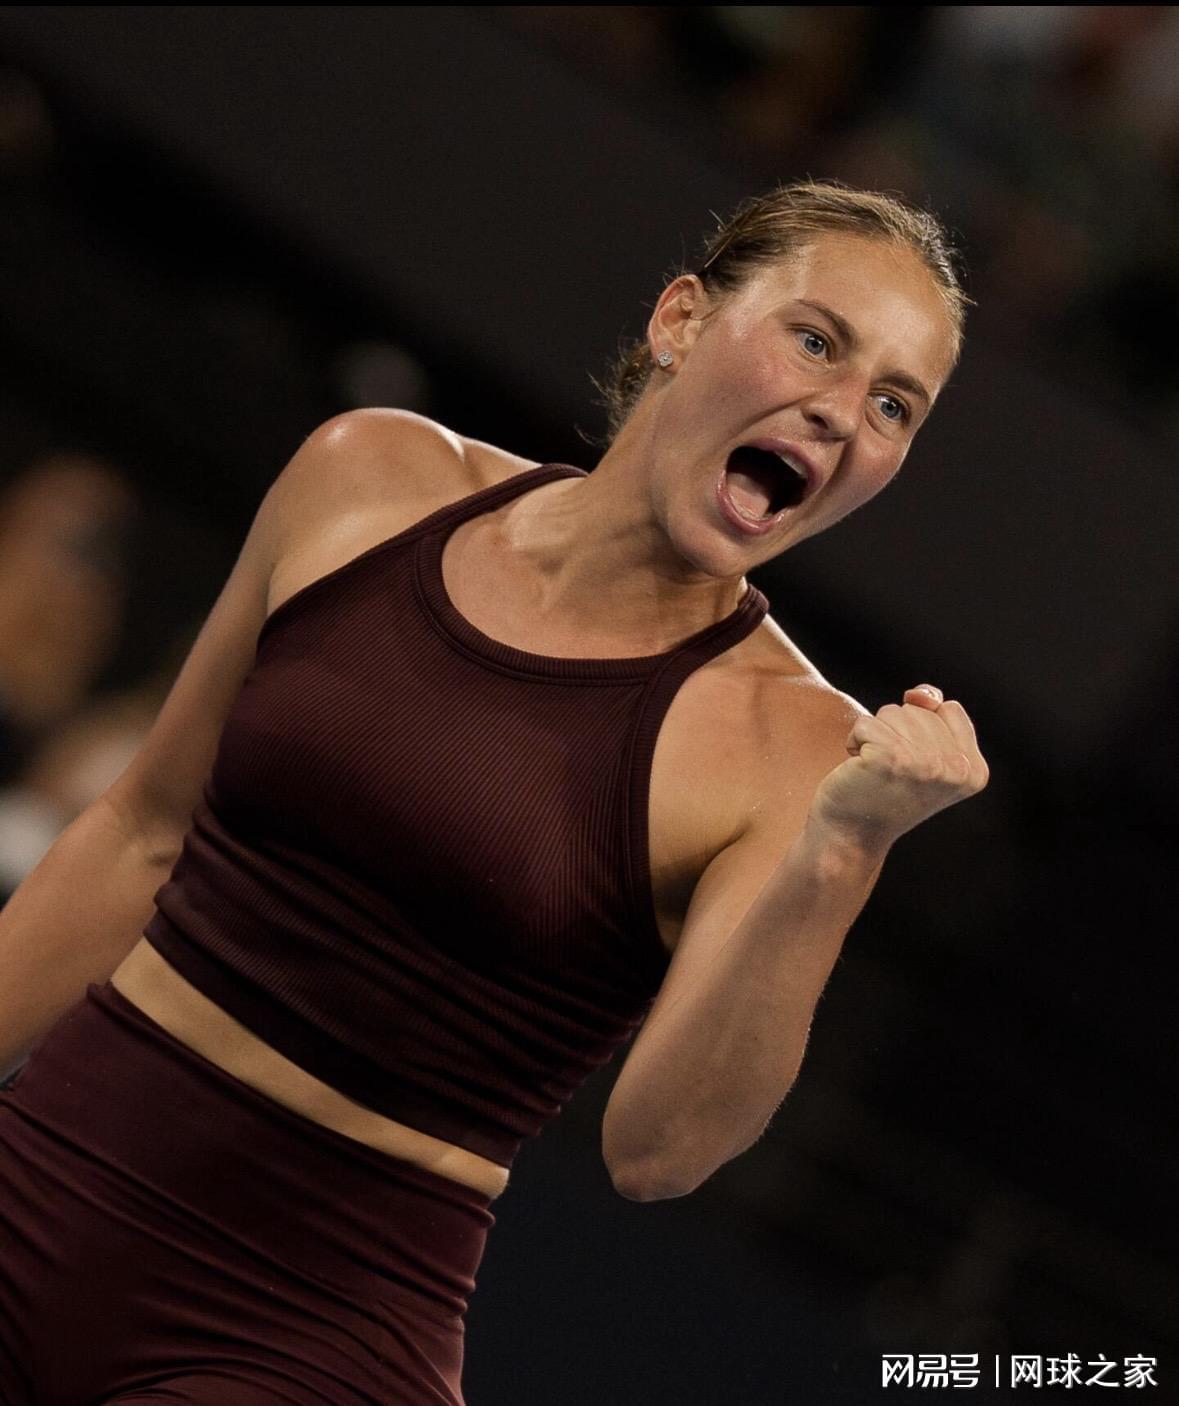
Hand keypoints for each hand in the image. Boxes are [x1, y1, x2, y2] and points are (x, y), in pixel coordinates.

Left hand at [808, 684, 988, 855]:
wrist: (851, 835)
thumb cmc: (885, 790)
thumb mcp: (925, 752)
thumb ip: (934, 712)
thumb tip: (918, 694)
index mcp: (975, 770)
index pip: (947, 709)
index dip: (920, 730)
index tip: (912, 767)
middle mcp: (957, 769)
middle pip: (918, 709)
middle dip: (895, 733)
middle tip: (891, 773)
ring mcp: (925, 764)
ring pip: (891, 712)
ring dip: (874, 737)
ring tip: (875, 771)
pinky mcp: (890, 758)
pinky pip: (865, 723)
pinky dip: (854, 741)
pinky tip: (858, 770)